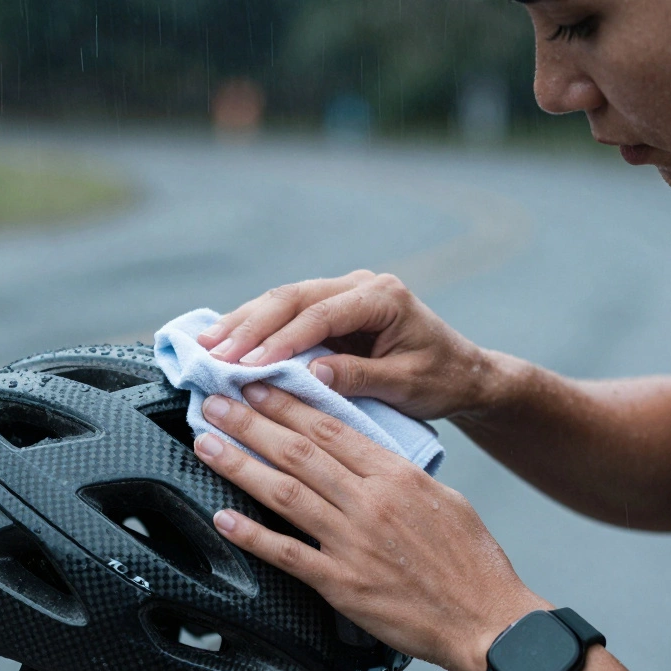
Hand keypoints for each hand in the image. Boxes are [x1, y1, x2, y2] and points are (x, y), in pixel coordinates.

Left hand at [192, 382, 550, 670]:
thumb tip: (364, 452)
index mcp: (397, 476)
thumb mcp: (443, 497)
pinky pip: (288, 554)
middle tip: (216, 402)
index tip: (259, 385)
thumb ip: (398, 473)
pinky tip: (224, 518)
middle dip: (251, 422)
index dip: (288, 403)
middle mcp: (370, 503)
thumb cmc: (472, 562)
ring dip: (240, 465)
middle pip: (299, 452)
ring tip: (208, 444)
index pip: (331, 428)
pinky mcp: (343, 585)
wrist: (489, 620)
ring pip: (286, 493)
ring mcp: (353, 544)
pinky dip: (252, 535)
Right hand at [196, 270, 488, 419]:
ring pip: (283, 300)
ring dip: (244, 323)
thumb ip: (360, 377)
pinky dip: (256, 327)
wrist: (464, 372)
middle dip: (249, 326)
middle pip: (293, 298)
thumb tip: (312, 374)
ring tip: (206, 346)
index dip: (281, 339)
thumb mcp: (406, 385)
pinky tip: (226, 341)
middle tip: (212, 353)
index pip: (320, 314)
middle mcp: (360, 285)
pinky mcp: (333, 309)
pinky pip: (288, 313)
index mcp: (382, 298)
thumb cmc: (442, 379)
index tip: (248, 364)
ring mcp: (345, 293)